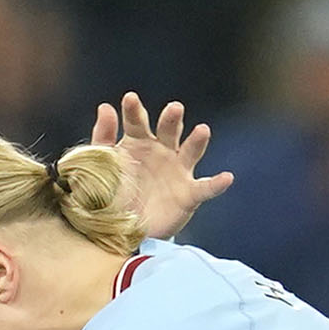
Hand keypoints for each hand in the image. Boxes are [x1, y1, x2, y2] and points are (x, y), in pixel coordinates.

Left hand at [93, 92, 230, 241]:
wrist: (123, 230)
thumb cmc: (114, 191)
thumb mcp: (102, 166)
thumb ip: (102, 138)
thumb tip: (104, 107)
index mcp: (138, 142)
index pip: (137, 122)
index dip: (134, 110)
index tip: (130, 99)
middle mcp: (162, 151)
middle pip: (169, 130)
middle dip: (172, 119)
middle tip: (174, 109)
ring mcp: (178, 171)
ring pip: (190, 151)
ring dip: (197, 141)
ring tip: (202, 130)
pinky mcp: (189, 194)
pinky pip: (205, 188)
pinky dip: (216, 184)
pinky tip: (226, 177)